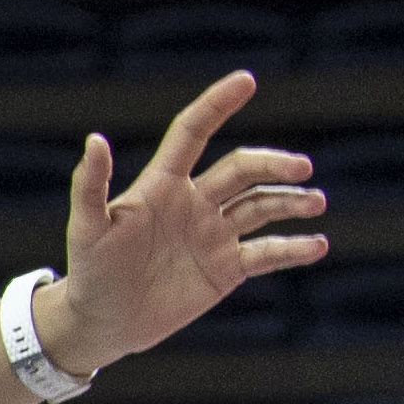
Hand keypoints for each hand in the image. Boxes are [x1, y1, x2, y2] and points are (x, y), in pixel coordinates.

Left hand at [38, 72, 329, 372]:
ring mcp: (214, 234)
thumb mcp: (86, 229)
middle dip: (273, 164)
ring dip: (291, 202)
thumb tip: (95, 139)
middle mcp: (195, 202)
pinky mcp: (226, 268)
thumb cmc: (89, 272)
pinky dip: (293, 248)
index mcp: (163, 184)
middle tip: (302, 168)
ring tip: (315, 203)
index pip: (194, 132)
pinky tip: (317, 245)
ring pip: (261, 206)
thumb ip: (91, 186)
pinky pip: (267, 253)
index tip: (246, 80)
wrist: (102, 323)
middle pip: (242, 169)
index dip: (217, 104)